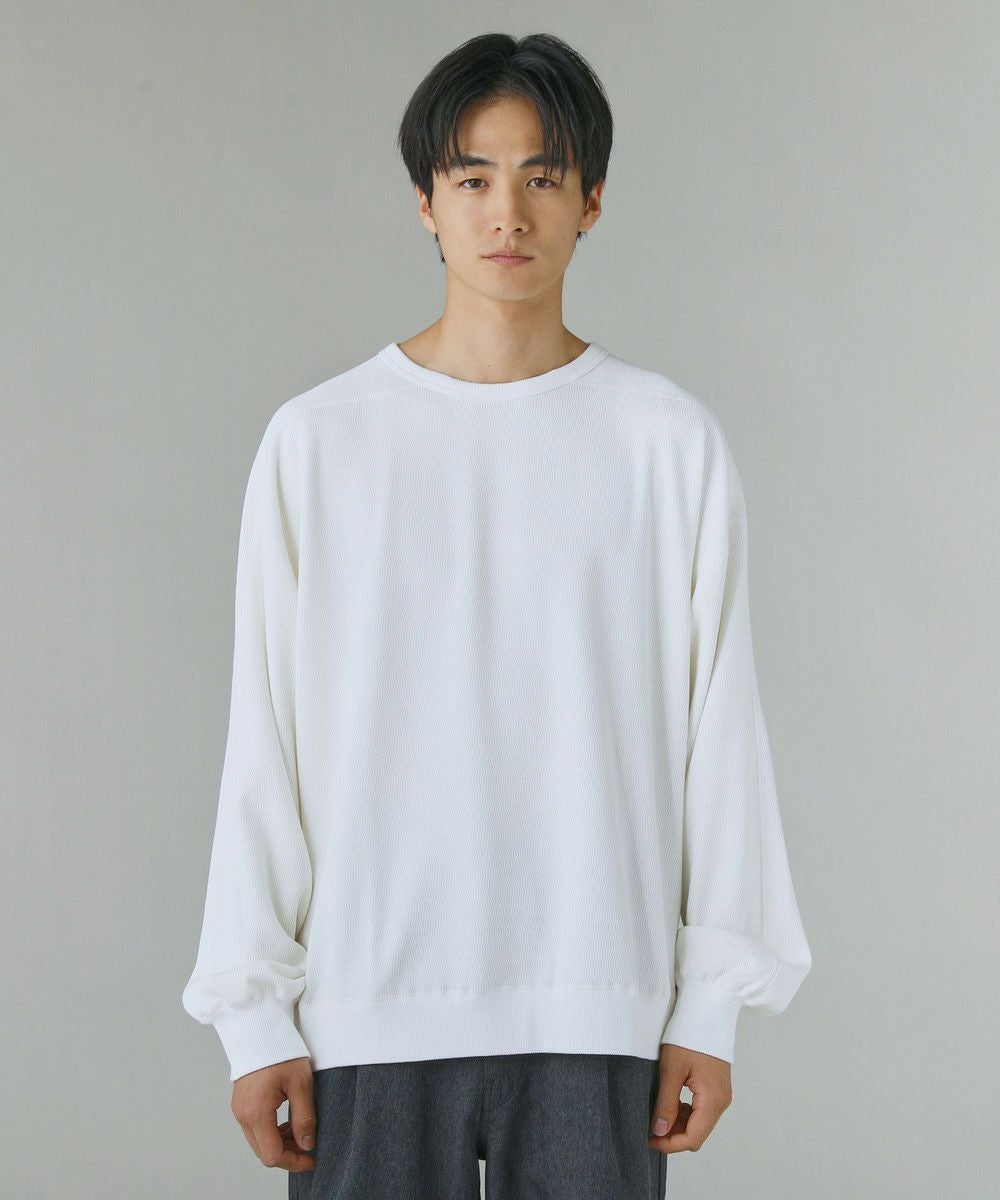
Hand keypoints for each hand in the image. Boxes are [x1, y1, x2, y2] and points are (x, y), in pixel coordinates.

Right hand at [231, 1056, 316, 1172]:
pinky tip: (287, 1123)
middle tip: (309, 1148)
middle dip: (287, 1155)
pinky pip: (255, 1128)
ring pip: (259, 1142)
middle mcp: (243, 1115)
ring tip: (301, 1133)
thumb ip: (304, 1117)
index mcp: (257, 1113)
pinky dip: (271, 1132)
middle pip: (263, 1152)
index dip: (294, 1162)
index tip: (311, 1160)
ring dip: (279, 1144)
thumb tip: (307, 1144)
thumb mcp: (301, 1083)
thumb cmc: (280, 1051)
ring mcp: (239, 1110)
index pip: (273, 1155)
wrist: (259, 1029)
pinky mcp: (241, 1103)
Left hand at [648, 1042, 731, 1152]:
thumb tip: (660, 1131)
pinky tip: (672, 1102)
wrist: (707, 1011)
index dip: (670, 1144)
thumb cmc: (688, 1036)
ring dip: (680, 1125)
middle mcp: (721, 1102)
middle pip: (698, 1134)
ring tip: (659, 1113)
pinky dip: (687, 1113)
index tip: (649, 1139)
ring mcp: (721, 1094)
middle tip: (651, 1128)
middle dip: (674, 1136)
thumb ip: (666, 1103)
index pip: (692, 1138)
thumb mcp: (671, 1070)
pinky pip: (703, 1110)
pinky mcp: (718, 1087)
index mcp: (712, 1100)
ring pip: (700, 1123)